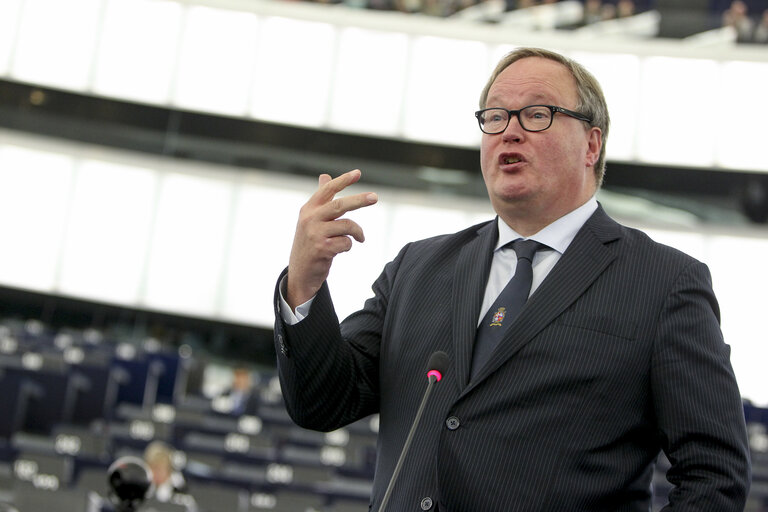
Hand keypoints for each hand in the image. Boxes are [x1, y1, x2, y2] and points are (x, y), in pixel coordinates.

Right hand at [286, 169, 377, 309]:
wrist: (300, 273)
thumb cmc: (310, 243)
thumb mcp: (311, 219)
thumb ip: (321, 199)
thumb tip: (324, 176)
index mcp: (308, 209)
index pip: (327, 190)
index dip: (343, 180)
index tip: (357, 173)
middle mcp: (309, 219)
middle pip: (340, 205)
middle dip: (359, 200)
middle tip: (375, 197)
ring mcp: (315, 234)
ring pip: (347, 225)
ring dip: (358, 232)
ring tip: (360, 238)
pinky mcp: (321, 249)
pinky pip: (346, 242)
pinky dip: (349, 245)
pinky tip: (342, 249)